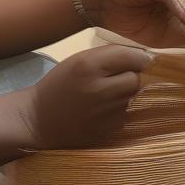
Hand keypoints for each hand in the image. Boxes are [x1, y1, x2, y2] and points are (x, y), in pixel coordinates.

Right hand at [18, 44, 153, 149]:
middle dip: (129, 76)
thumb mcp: (78, 61)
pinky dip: (118, 110)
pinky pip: (125, 114)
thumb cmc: (60, 85)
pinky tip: (100, 111)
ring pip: (132, 96)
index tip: (130, 60)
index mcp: (88, 66)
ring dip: (124, 94)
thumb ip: (110, 55)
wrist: (39, 121)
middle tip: (112, 79)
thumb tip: (145, 58)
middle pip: (136, 79)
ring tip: (103, 96)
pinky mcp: (109, 129)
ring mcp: (106, 112)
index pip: (133, 57)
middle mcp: (100, 89)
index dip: (135, 58)